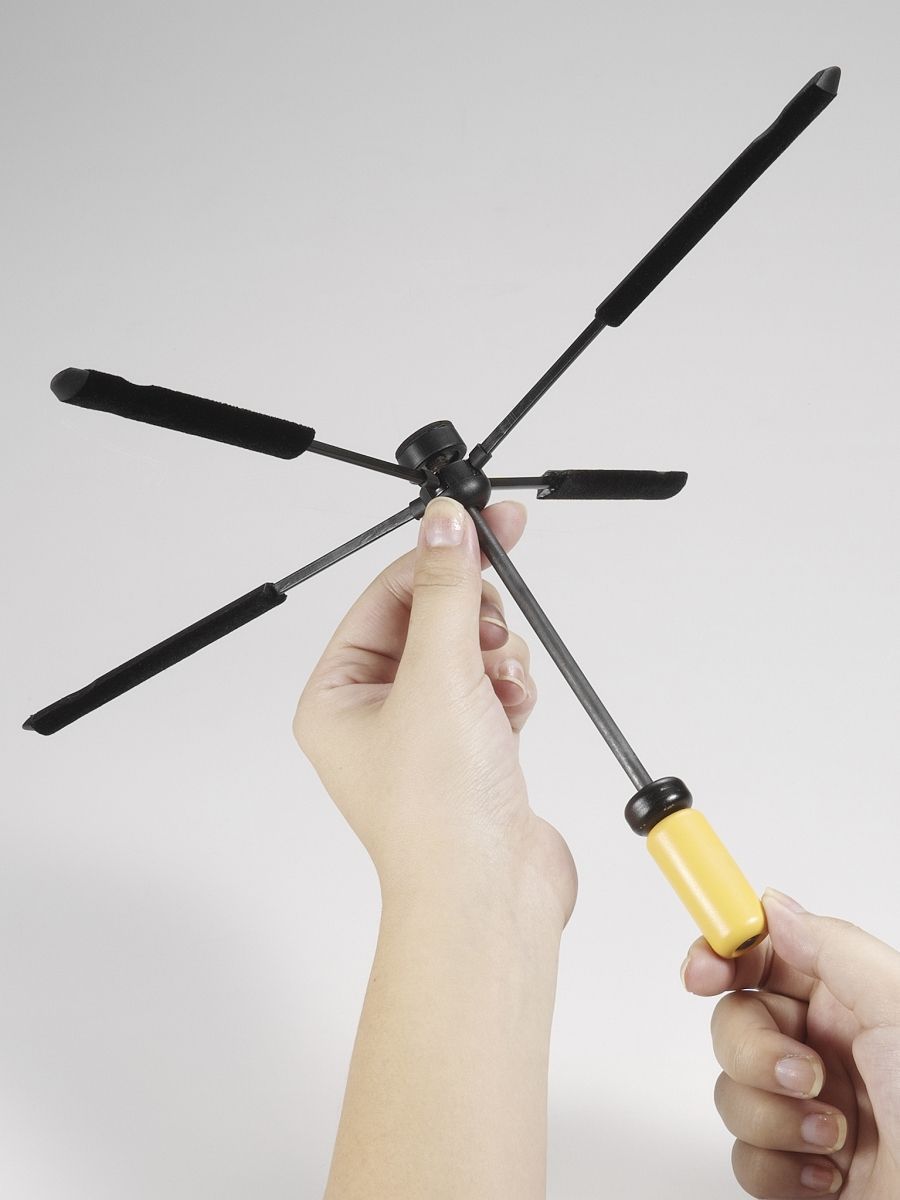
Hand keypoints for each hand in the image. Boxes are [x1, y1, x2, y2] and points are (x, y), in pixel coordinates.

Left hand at [292, 496, 577, 928]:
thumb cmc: (439, 815)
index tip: (484, 523)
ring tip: (500, 689)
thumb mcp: (438, 678)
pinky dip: (511, 690)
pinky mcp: (472, 750)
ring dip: (495, 657)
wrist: (490, 898)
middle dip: (470, 618)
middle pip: (430, 619)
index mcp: (337, 696)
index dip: (436, 560)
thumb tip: (445, 526)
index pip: (386, 597)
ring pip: (468, 651)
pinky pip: (493, 687)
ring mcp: (426, 733)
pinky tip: (514, 713)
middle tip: (488, 628)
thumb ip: (447, 593)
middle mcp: (375, 712)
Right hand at [681, 888, 899, 1197]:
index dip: (725, 956)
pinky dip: (779, 1170)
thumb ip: (834, 948)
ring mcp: (807, 1111)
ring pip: (732, 1090)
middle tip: (804, 1076)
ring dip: (773, 1118)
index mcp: (851, 1002)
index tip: (700, 974)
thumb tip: (773, 908)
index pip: (765, 957)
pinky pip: (745, 1156)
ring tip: (835, 1138)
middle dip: (754, 1053)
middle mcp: (826, 1050)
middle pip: (736, 1022)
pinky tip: (827, 1177)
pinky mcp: (797, 1171)